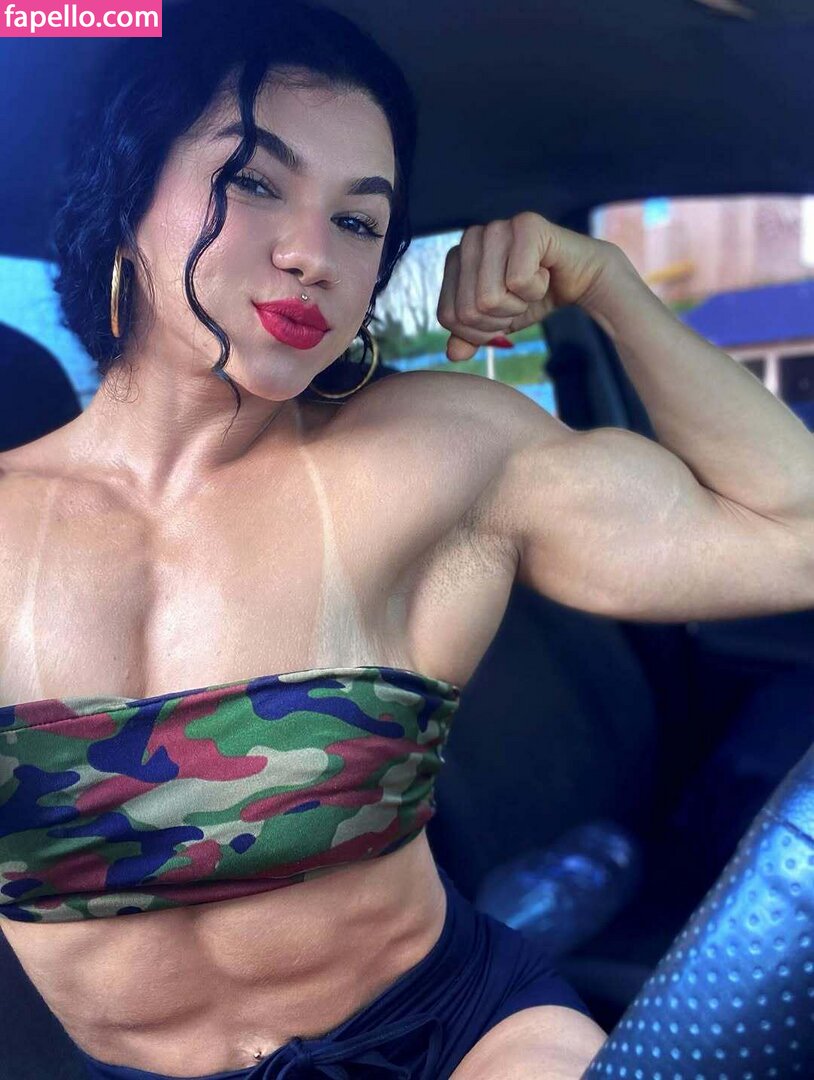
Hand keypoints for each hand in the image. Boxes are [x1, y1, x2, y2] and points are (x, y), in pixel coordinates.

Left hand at [436, 211, 619, 361]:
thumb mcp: (496, 323)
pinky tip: (545, 272)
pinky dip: (536, 290)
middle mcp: (470, 238)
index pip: (449, 316)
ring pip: (489, 298)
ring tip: (531, 285)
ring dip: (518, 305)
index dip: (478, 331)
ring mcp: (496, 228)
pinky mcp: (526, 225)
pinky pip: (518, 282)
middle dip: (500, 319)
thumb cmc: (532, 297)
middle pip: (469, 311)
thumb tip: (453, 354)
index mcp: (455, 259)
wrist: (579, 279)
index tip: (502, 314)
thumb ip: (470, 337)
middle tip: (520, 299)